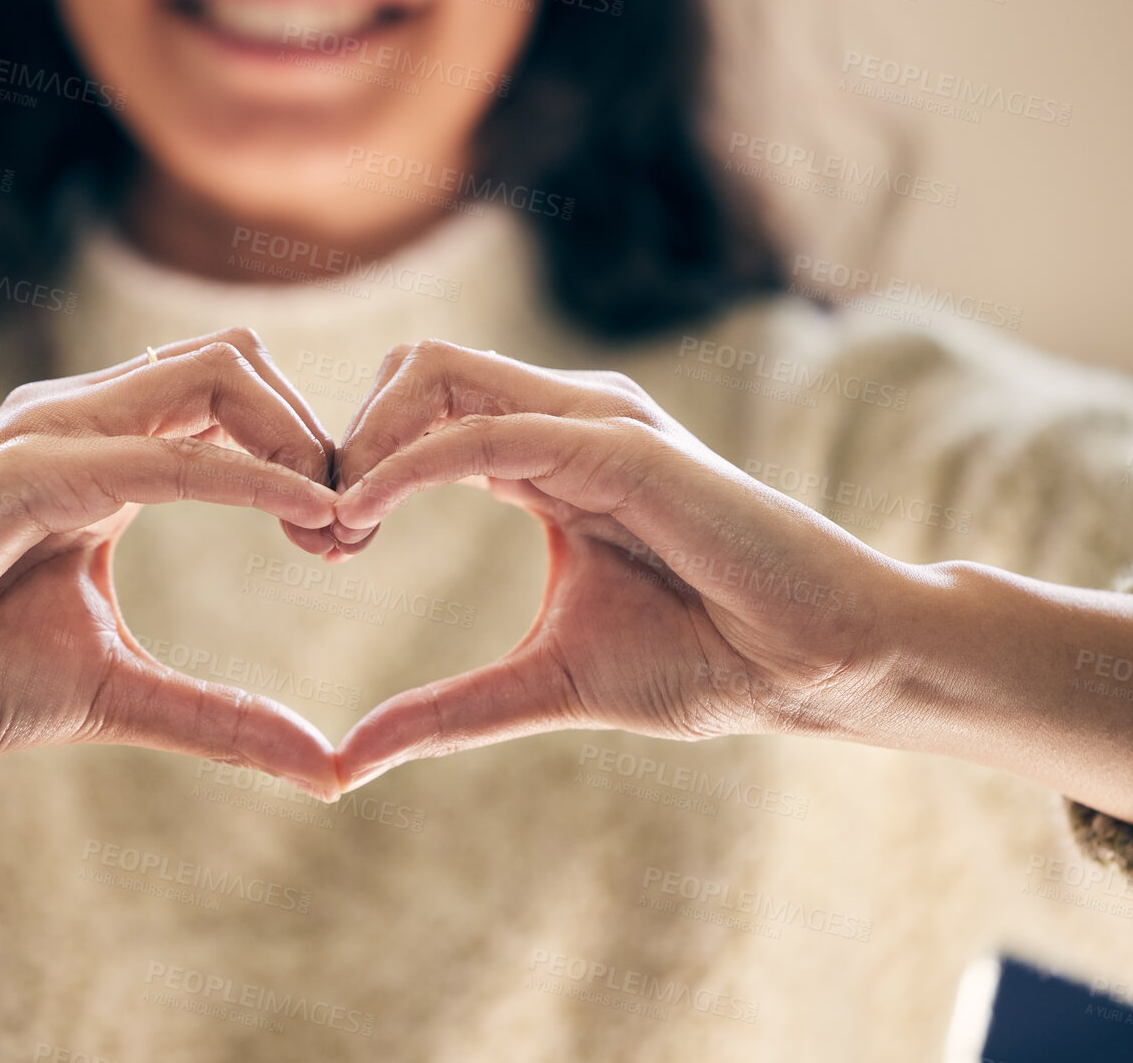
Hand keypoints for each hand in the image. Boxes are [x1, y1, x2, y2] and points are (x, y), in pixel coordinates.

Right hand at [0, 328, 343, 796]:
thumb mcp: (116, 692)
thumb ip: (219, 715)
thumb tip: (326, 769)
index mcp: (103, 456)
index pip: (233, 400)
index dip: (306, 454)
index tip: (347, 538)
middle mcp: (79, 423)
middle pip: (238, 363)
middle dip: (315, 432)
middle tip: (352, 526)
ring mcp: (47, 435)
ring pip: (213, 374)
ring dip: (295, 439)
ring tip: (336, 521)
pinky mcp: (21, 473)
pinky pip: (163, 455)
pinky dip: (249, 476)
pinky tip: (310, 514)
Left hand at [326, 340, 914, 792]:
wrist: (816, 665)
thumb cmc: (704, 662)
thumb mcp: (544, 683)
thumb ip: (447, 710)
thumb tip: (350, 759)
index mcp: (543, 458)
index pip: (416, 414)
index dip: (351, 468)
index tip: (320, 546)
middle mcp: (562, 421)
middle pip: (411, 372)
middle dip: (342, 438)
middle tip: (317, 532)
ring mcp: (593, 422)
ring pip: (435, 372)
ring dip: (364, 440)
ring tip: (337, 526)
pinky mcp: (621, 447)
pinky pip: (488, 429)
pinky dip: (411, 462)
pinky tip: (365, 511)